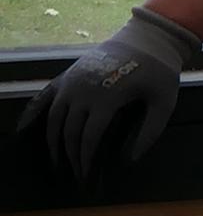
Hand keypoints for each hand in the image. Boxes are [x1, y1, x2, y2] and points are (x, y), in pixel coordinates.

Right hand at [17, 7, 201, 181]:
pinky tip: (23, 130)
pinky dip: (32, 113)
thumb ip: (150, 133)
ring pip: (55, 118)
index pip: (88, 138)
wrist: (147, 38)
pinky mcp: (68, 75)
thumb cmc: (159, 71)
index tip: (86, 177)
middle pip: (69, 132)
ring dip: (53, 142)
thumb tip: (129, 161)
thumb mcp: (165, 101)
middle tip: (77, 176)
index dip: (85, 160)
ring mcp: (73, 81)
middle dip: (71, 157)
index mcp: (106, 97)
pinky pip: (45, 95)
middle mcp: (83, 89)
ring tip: (58, 162)